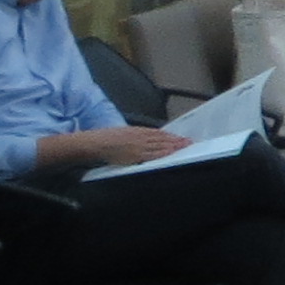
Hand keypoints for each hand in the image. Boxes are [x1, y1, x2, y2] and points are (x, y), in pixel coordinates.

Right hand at [67, 125, 187, 167]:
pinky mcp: (136, 154)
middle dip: (176, 140)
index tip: (179, 136)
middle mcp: (140, 136)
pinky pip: (154, 154)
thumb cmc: (105, 138)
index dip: (170, 135)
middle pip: (162, 138)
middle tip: (189, 141)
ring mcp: (139, 145)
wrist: (95, 143)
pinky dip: (164, 152)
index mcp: (136, 130)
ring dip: (174, 145)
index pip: (157, 132)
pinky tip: (172, 152)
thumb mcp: (122, 132)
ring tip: (185, 146)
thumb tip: (143, 138)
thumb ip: (134, 135)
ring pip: (161, 145)